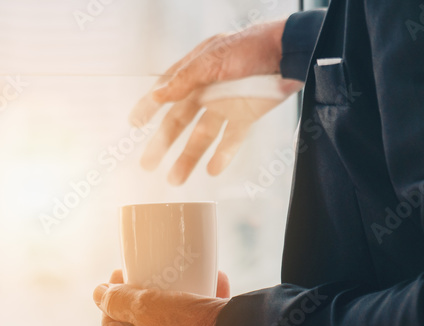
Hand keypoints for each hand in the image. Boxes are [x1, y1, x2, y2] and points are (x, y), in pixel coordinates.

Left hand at [93, 270, 232, 325]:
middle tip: (148, 274)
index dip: (111, 301)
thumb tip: (98, 295)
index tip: (119, 276)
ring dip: (175, 302)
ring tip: (184, 274)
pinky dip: (199, 312)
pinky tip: (211, 284)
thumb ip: (118, 300)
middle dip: (145, 299)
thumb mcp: (148, 307)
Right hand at [131, 18, 303, 182]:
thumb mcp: (212, 59)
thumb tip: (157, 95)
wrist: (289, 53)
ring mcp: (226, 104)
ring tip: (176, 178)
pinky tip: (212, 170)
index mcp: (195, 71)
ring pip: (201, 136)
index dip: (148, 108)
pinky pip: (231, 139)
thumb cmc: (251, 47)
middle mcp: (207, 89)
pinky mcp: (246, 115)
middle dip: (162, 143)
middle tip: (148, 164)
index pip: (165, 92)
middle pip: (178, 121)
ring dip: (188, 157)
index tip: (134, 124)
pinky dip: (223, 155)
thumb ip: (185, 79)